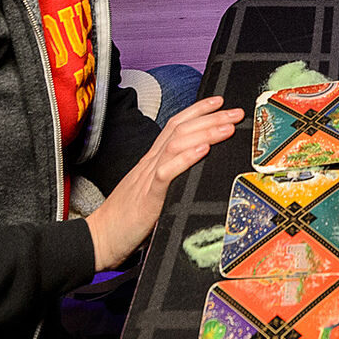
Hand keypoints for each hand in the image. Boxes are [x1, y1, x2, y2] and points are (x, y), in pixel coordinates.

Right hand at [86, 96, 242, 267]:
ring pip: (177, 144)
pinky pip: (167, 172)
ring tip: (228, 128)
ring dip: (205, 133)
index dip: (198, 110)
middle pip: (181, 130)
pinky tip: (204, 151)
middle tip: (236, 112)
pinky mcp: (148, 197)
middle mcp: (151, 163)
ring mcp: (148, 177)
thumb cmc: (128, 218)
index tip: (220, 101)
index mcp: (153, 160)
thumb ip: (173, 177)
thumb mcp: (155, 191)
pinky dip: (186, 159)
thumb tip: (201, 171)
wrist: (102, 237)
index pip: (175, 125)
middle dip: (211, 118)